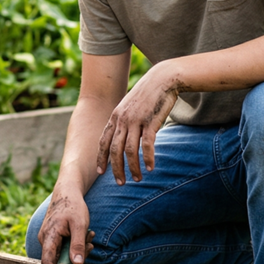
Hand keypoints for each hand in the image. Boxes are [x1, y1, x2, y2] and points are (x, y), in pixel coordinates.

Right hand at [39, 186, 94, 263]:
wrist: (67, 192)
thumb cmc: (72, 206)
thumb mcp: (80, 225)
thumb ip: (78, 245)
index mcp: (49, 236)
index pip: (47, 261)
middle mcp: (45, 238)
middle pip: (57, 259)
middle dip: (75, 258)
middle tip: (89, 246)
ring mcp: (48, 237)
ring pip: (62, 253)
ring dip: (77, 249)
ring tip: (89, 236)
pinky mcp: (53, 237)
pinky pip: (63, 247)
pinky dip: (75, 244)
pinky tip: (84, 235)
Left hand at [97, 61, 180, 184]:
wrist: (162, 80)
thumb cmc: (147, 96)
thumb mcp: (129, 107)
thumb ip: (124, 121)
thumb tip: (122, 137)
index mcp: (115, 117)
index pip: (103, 141)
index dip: (101, 158)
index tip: (100, 172)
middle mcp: (122, 120)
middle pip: (115, 150)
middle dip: (116, 169)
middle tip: (120, 183)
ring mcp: (136, 121)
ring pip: (129, 150)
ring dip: (132, 167)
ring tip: (137, 179)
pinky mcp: (150, 122)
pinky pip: (147, 145)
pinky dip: (147, 158)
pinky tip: (150, 168)